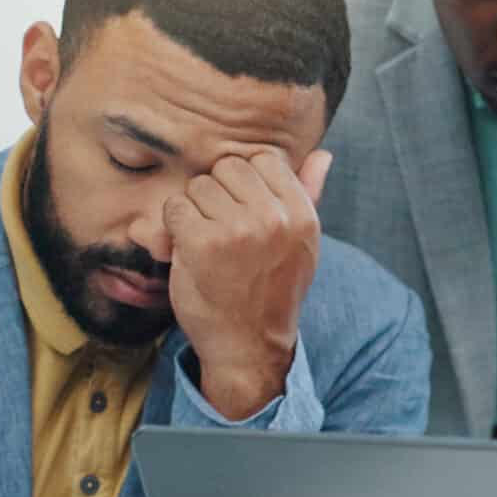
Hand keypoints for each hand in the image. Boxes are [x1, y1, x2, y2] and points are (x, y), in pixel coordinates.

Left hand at [161, 149, 329, 419]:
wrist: (248, 343)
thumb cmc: (272, 289)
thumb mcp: (301, 243)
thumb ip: (310, 194)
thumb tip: (323, 154)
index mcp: (302, 215)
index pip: (264, 160)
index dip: (247, 181)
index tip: (244, 209)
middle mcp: (274, 218)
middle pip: (229, 167)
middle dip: (219, 192)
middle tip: (223, 226)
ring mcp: (238, 230)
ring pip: (199, 185)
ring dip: (194, 209)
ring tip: (208, 240)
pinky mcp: (202, 243)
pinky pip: (176, 207)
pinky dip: (173, 226)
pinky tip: (188, 248)